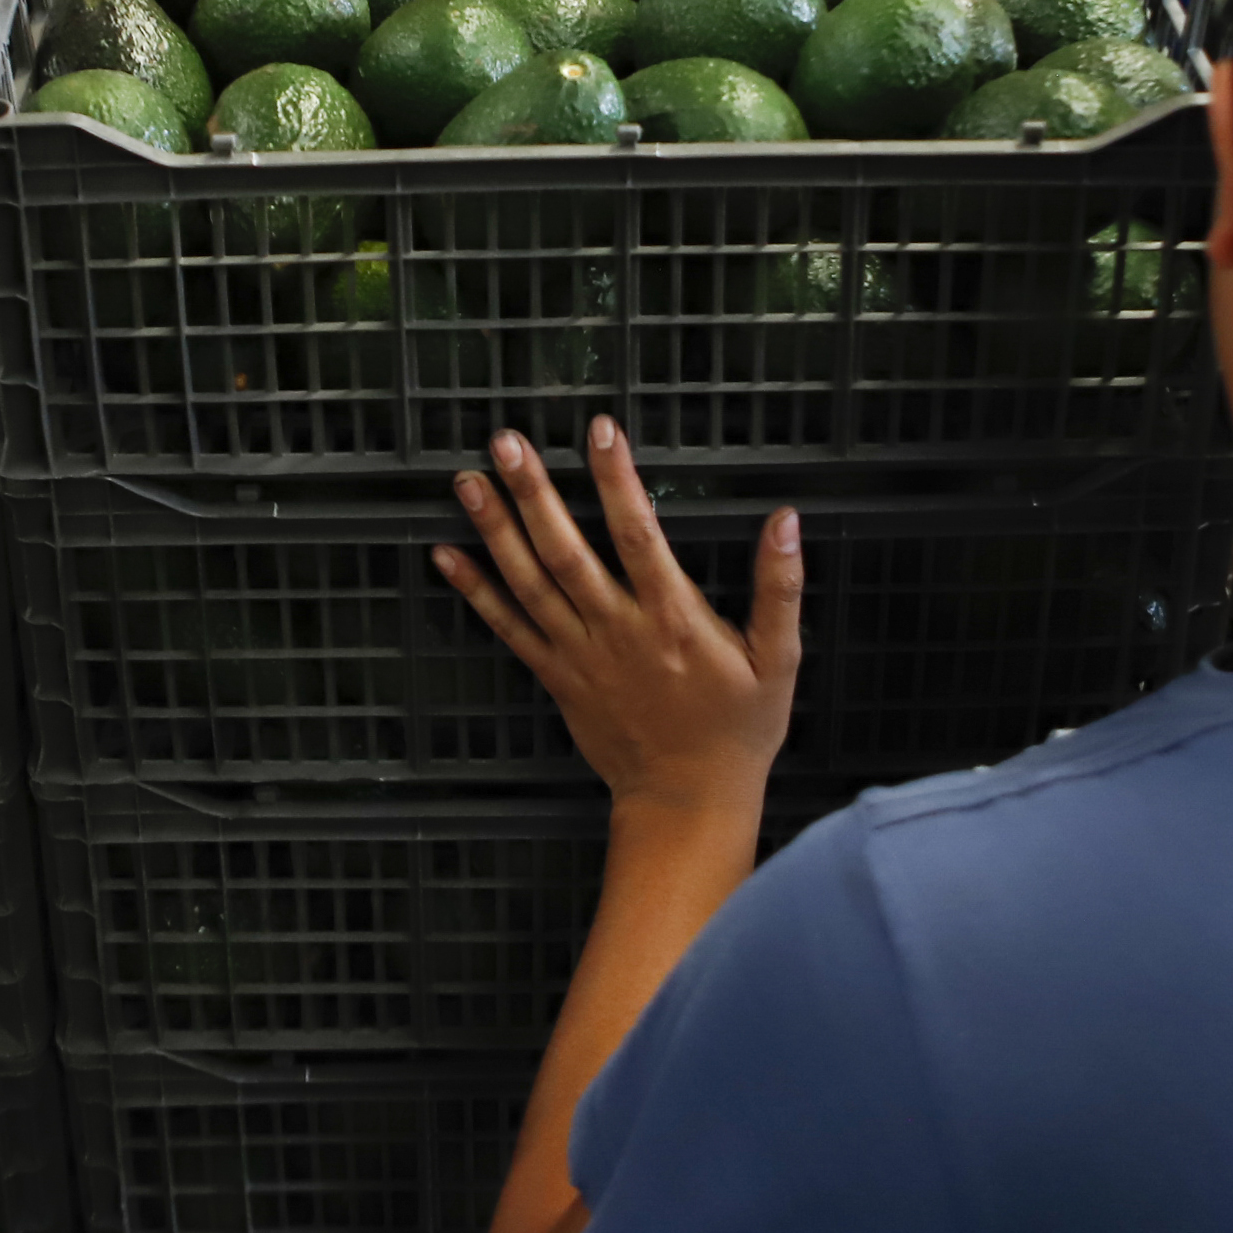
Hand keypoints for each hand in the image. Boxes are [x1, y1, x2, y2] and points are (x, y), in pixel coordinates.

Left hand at [434, 420, 801, 815]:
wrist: (687, 802)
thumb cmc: (738, 730)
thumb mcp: (780, 661)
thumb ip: (780, 587)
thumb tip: (786, 521)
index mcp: (673, 620)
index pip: (640, 534)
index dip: (617, 479)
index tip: (601, 430)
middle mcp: (618, 632)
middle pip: (567, 552)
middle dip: (534, 492)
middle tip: (505, 442)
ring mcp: (580, 656)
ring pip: (529, 583)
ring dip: (495, 529)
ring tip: (467, 482)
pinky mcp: (557, 678)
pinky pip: (508, 630)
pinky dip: (475, 592)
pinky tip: (446, 556)